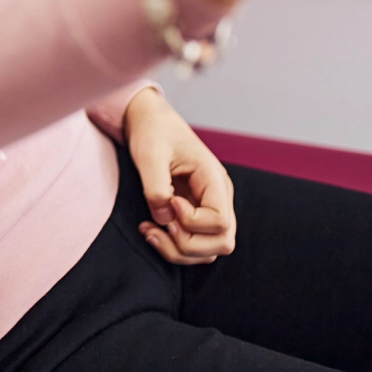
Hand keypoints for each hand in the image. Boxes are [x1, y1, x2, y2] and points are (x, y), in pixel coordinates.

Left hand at [124, 88, 235, 264]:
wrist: (150, 121)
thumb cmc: (153, 132)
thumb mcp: (149, 154)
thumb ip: (156, 187)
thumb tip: (165, 219)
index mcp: (214, 179)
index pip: (220, 221)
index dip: (192, 222)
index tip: (170, 202)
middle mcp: (218, 197)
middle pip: (222, 242)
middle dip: (187, 244)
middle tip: (158, 225)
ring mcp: (208, 207)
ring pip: (209, 250)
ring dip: (178, 250)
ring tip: (149, 230)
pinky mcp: (195, 215)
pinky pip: (194, 244)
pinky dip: (174, 246)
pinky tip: (151, 230)